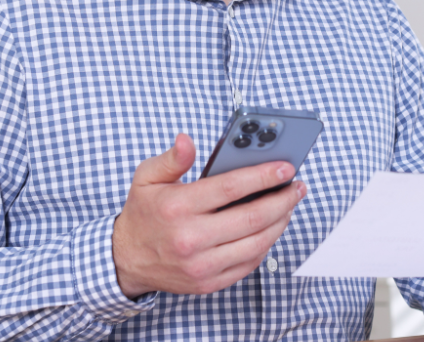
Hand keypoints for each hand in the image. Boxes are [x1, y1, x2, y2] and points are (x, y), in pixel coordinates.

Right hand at [112, 133, 306, 297]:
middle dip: (282, 199)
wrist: (126, 260)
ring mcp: (202, 264)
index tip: (286, 167)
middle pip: (252, 217)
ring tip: (289, 205)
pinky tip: (273, 227)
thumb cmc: (143, 215)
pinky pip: (250, 262)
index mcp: (177, 207)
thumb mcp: (147, 178)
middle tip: (297, 186)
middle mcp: (191, 238)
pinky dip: (267, 244)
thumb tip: (187, 140)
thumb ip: (172, 158)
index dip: (264, 176)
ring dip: (280, 221)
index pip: (231, 188)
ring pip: (257, 242)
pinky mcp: (209, 282)